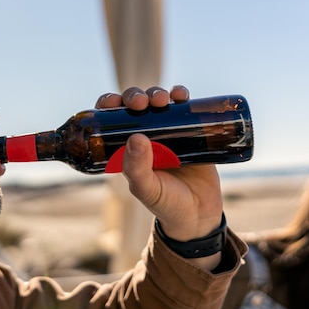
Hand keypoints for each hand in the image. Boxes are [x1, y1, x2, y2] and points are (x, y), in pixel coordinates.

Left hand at [95, 85, 222, 268]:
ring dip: (157, 93)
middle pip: (134, 105)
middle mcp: (145, 136)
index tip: (113, 102)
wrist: (199, 215)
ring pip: (158, 102)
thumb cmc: (166, 204)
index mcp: (125, 147)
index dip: (109, 104)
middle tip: (141, 103)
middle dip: (135, 97)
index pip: (111, 119)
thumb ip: (137, 168)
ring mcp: (168, 132)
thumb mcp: (146, 189)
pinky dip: (181, 95)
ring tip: (162, 100)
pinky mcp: (191, 131)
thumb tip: (136, 137)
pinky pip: (184, 107)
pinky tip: (181, 95)